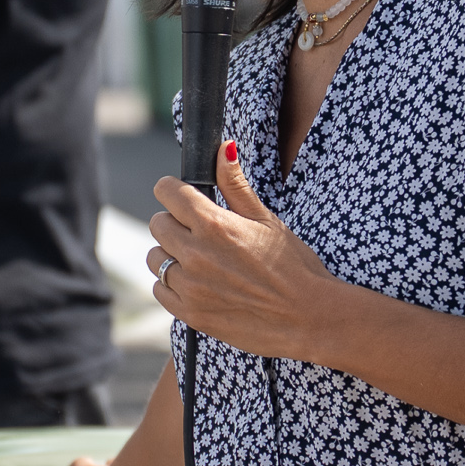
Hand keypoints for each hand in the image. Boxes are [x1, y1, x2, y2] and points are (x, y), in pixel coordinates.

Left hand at [147, 148, 356, 363]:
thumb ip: (237, 185)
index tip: (184, 197)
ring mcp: (190, 287)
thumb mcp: (267, 220)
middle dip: (175, 222)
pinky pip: (160, 290)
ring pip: (155, 257)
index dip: (174, 190)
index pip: (166, 192)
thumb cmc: (294, 266)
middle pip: (158, 223)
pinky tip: (199, 284)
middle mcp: (196, 254)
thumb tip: (224, 148)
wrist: (309, 317)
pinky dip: (173, 284)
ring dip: (171, 254)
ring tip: (201, 260)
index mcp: (215, 224)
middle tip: (201, 232)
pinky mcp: (190, 314)